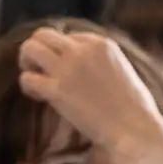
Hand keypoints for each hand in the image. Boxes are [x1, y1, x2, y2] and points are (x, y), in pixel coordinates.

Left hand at [17, 29, 162, 162]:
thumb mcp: (123, 70)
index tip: (66, 68)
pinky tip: (40, 97)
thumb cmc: (135, 107)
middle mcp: (83, 50)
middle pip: (44, 35)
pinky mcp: (57, 90)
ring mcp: (68, 68)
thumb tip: (84, 66)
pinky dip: (28, 86)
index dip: (63, 52)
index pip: (69, 36)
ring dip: (27, 62)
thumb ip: (102, 61)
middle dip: (38, 50)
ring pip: (30, 48)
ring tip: (36, 78)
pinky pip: (26, 78)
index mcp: (103, 44)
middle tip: (41, 69)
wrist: (134, 128)